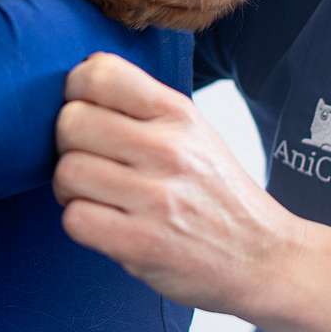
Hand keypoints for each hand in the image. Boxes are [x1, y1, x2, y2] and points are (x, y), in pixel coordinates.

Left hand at [52, 52, 303, 314]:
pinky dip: (80, 222)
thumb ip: (143, 108)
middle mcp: (169, 150)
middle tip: (87, 160)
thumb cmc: (218, 193)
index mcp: (179, 114)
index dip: (76, 91)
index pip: (99, 74)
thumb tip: (78, 84)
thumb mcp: (195, 133)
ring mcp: (156, 199)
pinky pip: (74, 219)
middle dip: (67, 144)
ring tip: (94, 195)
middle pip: (71, 123)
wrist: (263, 257)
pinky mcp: (142, 245)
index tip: (84, 110)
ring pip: (67, 172)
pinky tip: (103, 223)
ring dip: (69, 188)